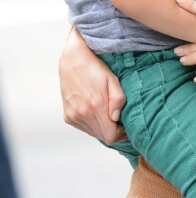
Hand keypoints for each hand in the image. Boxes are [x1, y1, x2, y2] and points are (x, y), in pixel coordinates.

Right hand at [59, 28, 126, 144]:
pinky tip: (96, 112)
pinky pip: (84, 128)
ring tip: (108, 114)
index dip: (121, 134)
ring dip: (103, 128)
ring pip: (94, 133)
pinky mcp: (68, 116)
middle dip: (114, 131)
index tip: (126, 126)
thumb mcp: (113, 80)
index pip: (111, 136)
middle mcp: (82, 114)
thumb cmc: (95, 69)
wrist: (73, 61)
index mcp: (96, 106)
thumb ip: (118, 100)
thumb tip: (116, 118)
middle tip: (119, 120)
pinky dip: (93, 124)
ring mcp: (73, 116)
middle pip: (103, 136)